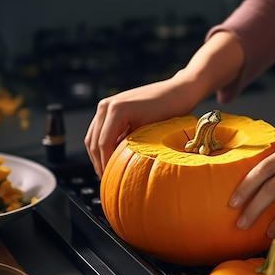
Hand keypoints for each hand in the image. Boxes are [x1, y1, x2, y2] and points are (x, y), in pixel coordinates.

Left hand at [84, 30, 244, 176]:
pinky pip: (107, 139)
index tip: (107, 177)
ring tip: (114, 177)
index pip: (94, 142)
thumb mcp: (141, 128)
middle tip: (109, 181)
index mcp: (108, 111)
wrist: (182, 93)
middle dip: (98, 164)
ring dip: (102, 162)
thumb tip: (116, 165)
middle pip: (92, 143)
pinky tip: (120, 167)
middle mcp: (105, 106)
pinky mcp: (121, 108)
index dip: (98, 162)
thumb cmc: (168, 111)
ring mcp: (111, 106)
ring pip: (97, 143)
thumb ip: (127, 139)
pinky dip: (109, 155)